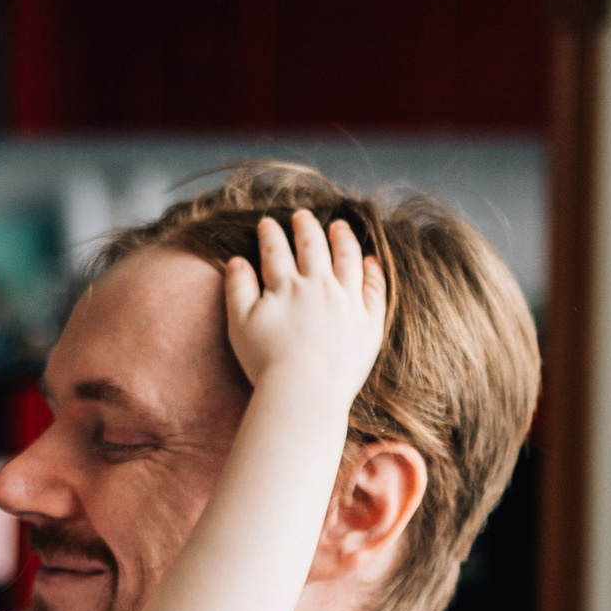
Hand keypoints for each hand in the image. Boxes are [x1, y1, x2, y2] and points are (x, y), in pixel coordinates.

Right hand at [224, 210, 387, 399]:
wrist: (304, 394)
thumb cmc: (266, 364)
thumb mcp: (240, 325)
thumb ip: (238, 289)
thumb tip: (236, 260)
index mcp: (285, 286)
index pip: (275, 250)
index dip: (270, 234)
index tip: (268, 223)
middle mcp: (318, 286)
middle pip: (313, 247)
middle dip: (306, 227)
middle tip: (302, 216)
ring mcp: (347, 302)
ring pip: (347, 258)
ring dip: (342, 238)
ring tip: (340, 227)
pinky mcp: (368, 322)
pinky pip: (374, 288)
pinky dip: (373, 270)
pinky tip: (371, 260)